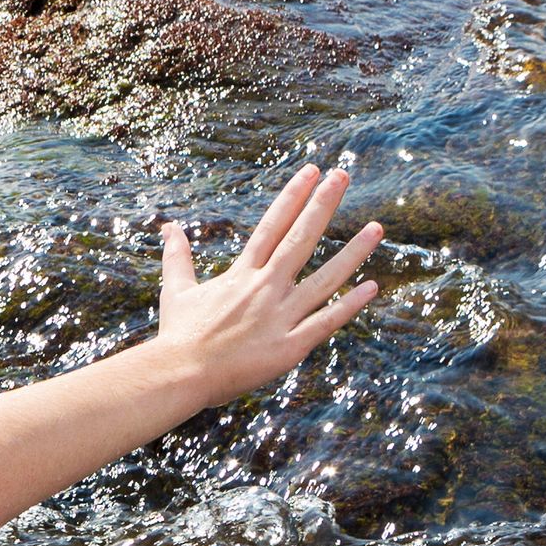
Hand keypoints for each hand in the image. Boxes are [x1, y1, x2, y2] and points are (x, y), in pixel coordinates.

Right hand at [156, 163, 382, 406]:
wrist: (179, 373)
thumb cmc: (178, 334)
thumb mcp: (176, 290)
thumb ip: (178, 257)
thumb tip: (168, 227)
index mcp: (240, 273)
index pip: (272, 226)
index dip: (293, 196)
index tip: (311, 171)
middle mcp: (264, 287)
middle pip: (300, 239)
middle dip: (323, 205)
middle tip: (343, 175)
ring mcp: (279, 316)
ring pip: (325, 279)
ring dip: (353, 252)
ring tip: (377, 228)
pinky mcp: (289, 346)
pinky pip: (325, 322)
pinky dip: (349, 305)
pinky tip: (372, 287)